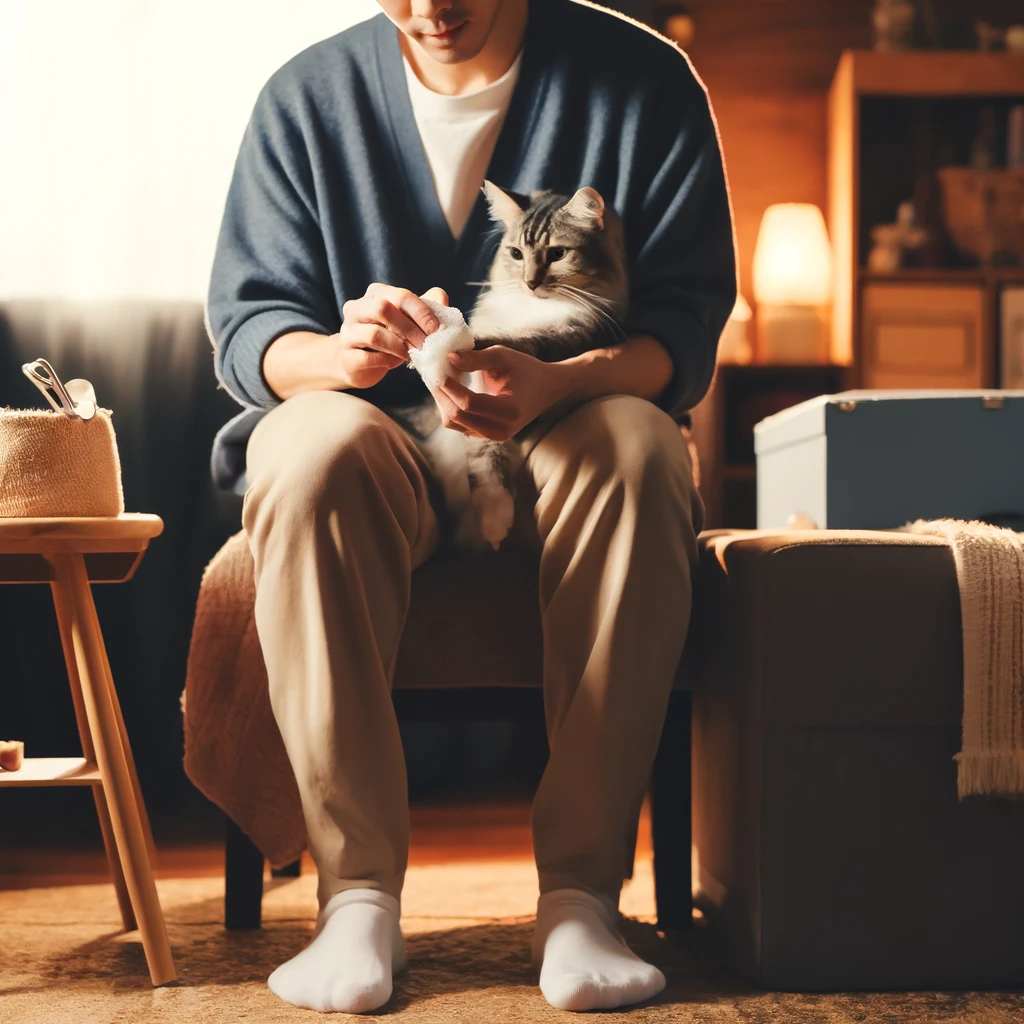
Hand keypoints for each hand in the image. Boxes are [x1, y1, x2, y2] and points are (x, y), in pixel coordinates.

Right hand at [334, 284, 447, 389]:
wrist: (356, 362)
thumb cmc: (387, 338)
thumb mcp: (407, 320)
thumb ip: (425, 307)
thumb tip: (442, 298)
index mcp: (375, 294)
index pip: (400, 296)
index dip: (421, 312)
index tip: (435, 329)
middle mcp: (356, 308)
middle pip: (383, 309)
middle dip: (410, 329)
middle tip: (426, 344)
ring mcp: (348, 331)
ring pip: (374, 334)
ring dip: (398, 346)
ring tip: (411, 354)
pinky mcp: (346, 355)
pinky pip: (368, 357)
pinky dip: (386, 361)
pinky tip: (394, 363)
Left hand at [433, 345, 572, 440]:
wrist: (544, 388)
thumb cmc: (525, 369)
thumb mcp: (504, 356)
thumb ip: (476, 358)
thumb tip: (448, 358)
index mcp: (509, 411)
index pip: (470, 403)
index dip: (450, 386)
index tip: (439, 368)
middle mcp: (501, 430)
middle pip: (458, 416)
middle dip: (441, 394)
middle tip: (433, 372)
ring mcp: (492, 436)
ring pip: (454, 423)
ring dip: (443, 401)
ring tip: (440, 378)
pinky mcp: (484, 434)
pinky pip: (458, 424)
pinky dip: (449, 407)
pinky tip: (449, 389)